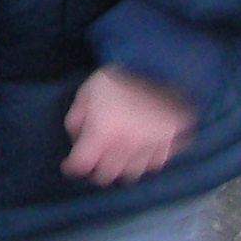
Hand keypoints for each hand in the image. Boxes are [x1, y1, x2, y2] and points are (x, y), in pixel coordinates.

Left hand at [62, 67, 196, 185]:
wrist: (162, 65)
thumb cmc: (119, 78)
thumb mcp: (88, 90)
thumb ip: (77, 116)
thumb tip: (77, 136)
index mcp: (102, 134)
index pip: (82, 165)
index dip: (72, 167)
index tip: (70, 165)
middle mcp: (125, 147)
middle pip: (107, 175)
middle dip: (97, 171)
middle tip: (94, 161)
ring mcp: (150, 148)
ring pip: (132, 173)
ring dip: (121, 169)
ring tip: (117, 157)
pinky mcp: (170, 145)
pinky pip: (155, 164)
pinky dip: (145, 162)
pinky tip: (140, 151)